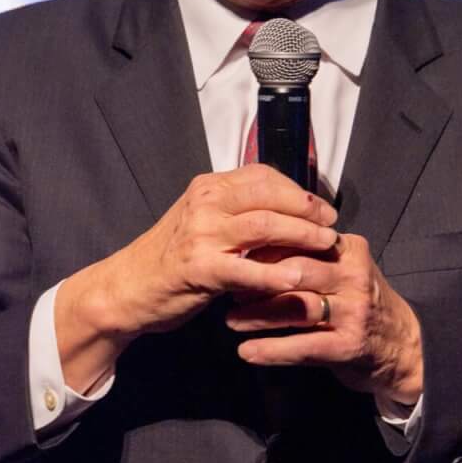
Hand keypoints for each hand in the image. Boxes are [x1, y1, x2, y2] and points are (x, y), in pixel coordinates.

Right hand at [55, 165, 338, 392]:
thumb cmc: (171, 259)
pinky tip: (297, 281)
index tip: (322, 207)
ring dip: (302, 236)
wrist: (128, 288)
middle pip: (270, 197)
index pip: (264, 175)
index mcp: (208, 187)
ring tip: (327, 246)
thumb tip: (287, 214)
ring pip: (264, 226)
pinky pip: (247, 269)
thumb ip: (237, 214)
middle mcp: (205, 203)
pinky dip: (276, 274)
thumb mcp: (203, 224)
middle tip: (333, 226)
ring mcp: (201, 234)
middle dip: (308, 211)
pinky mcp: (199, 268)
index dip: (299, 190)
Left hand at [223, 231, 424, 409]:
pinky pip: (304, 346)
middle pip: (296, 270)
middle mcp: (354, 276)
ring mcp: (354, 312)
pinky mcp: (350, 346)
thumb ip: (310, 257)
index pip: (300, 240)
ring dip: (258, 315)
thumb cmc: (359, 305)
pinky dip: (272, 350)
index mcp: (349, 250)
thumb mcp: (343, 271)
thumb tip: (253, 247)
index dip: (263, 248)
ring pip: (297, 307)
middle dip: (257, 279)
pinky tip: (248, 352)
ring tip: (231, 321)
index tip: (235, 255)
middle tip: (228, 287)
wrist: (403, 347)